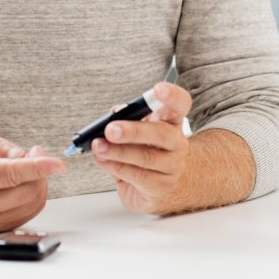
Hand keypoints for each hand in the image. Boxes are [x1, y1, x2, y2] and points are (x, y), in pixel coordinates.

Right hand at [0, 128, 66, 231]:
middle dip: (40, 170)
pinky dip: (34, 195)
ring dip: (39, 183)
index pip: (9, 173)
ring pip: (33, 202)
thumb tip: (24, 155)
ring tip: (26, 168)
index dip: (37, 167)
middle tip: (34, 153)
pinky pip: (30, 212)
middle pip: (27, 189)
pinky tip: (22, 184)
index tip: (57, 164)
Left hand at [91, 82, 191, 214]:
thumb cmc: (140, 151)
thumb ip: (126, 118)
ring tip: (98, 146)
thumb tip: (116, 113)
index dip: (172, 96)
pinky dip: (116, 167)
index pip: (180, 104)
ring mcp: (172, 167)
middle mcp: (177, 143)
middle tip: (110, 130)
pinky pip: (137, 177)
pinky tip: (102, 160)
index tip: (158, 89)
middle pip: (161, 133)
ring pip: (146, 157)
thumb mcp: (134, 131)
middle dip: (133, 131)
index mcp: (171, 122)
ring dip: (117, 151)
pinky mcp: (161, 187)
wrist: (148, 188)